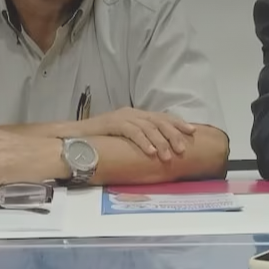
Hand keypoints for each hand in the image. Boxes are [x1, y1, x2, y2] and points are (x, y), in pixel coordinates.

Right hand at [76, 108, 194, 160]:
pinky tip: (150, 152)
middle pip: (158, 121)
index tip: (193, 132)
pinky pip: (132, 132)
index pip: (162, 117)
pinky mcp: (113, 123)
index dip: (178, 123)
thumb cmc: (101, 139)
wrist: (75, 135)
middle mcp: (132, 112)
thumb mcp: (125, 136)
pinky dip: (143, 142)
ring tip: (168, 155)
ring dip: (160, 142)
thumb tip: (160, 150)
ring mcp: (122, 116)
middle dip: (173, 135)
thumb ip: (140, 138)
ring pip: (148, 127)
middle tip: (183, 149)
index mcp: (137, 114)